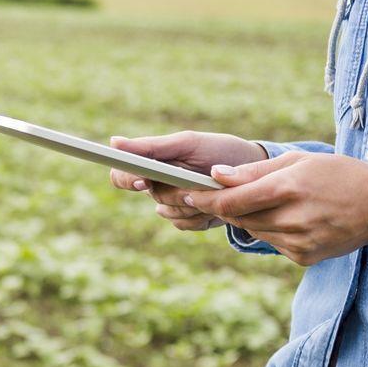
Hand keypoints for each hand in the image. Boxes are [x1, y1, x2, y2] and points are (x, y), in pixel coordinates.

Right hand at [108, 131, 267, 230]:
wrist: (253, 172)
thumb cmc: (219, 151)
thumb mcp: (187, 143)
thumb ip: (151, 147)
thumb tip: (114, 142)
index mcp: (152, 162)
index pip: (121, 175)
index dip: (128, 179)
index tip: (144, 180)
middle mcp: (157, 184)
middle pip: (153, 195)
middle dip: (178, 191)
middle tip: (199, 184)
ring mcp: (172, 203)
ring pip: (169, 212)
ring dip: (193, 203)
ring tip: (214, 189)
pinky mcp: (187, 220)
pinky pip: (184, 224)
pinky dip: (201, 216)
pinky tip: (214, 204)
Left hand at [183, 152, 367, 265]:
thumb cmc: (340, 175)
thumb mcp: (299, 160)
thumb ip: (255, 170)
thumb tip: (217, 174)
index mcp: (288, 188)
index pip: (231, 201)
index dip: (204, 199)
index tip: (186, 193)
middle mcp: (291, 218)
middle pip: (238, 217)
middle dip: (223, 207)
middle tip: (209, 195)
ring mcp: (298, 242)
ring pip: (253, 231)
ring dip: (247, 218)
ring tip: (263, 202)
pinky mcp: (303, 257)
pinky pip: (272, 243)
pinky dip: (270, 230)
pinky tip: (288, 218)